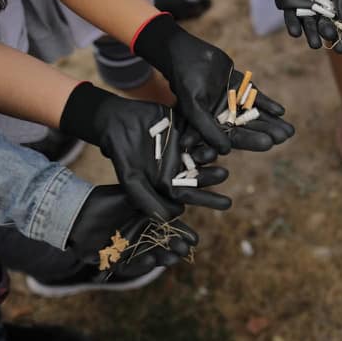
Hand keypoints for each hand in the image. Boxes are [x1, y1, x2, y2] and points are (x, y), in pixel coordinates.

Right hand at [60, 83, 230, 219]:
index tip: (226, 204)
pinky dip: (208, 133)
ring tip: (215, 154)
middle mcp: (179, 166)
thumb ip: (147, 199)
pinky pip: (200, 132)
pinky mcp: (186, 127)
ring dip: (210, 155)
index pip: (191, 194)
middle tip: (224, 174)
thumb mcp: (132, 178)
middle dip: (211, 175)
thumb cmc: (121, 152)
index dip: (208, 199)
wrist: (115, 121)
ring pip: (202, 153)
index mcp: (169, 181)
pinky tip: (216, 135)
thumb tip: (168, 219)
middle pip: (200, 173)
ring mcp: (184, 147)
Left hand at [67, 184, 197, 277]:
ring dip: (162, 259)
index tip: (194, 239)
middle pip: (161, 245)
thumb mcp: (132, 196)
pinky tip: (151, 260)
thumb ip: (152, 202)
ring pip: (149, 257)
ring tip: (173, 258)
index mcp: (146, 220)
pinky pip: (128, 267)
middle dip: (175, 248)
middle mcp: (139, 236)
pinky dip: (140, 265)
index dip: (182, 234)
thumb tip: (179, 207)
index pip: (169, 228)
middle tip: (185, 250)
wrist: (76, 212)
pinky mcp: (113, 261)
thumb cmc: (105, 201)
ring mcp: (127, 249)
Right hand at [133, 14, 284, 153]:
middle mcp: (224, 116)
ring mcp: (234, 101)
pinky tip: (281, 111)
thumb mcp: (195, 108)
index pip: (234, 137)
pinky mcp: (239, 86)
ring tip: (290, 130)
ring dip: (271, 121)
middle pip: (249, 127)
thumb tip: (226, 151)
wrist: (185, 54)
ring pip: (255, 113)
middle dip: (267, 131)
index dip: (252, 141)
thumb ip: (208, 129)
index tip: (269, 144)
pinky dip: (267, 104)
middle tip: (285, 137)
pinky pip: (255, 97)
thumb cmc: (185, 82)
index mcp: (212, 125)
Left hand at [266, 0, 341, 51]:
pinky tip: (296, 32)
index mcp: (336, 3)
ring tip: (314, 43)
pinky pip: (291, 19)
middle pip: (325, 28)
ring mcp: (304, 8)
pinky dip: (293, 26)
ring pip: (308, 27)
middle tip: (328, 35)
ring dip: (311, 36)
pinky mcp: (288, 5)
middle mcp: (321, 9)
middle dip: (327, 34)